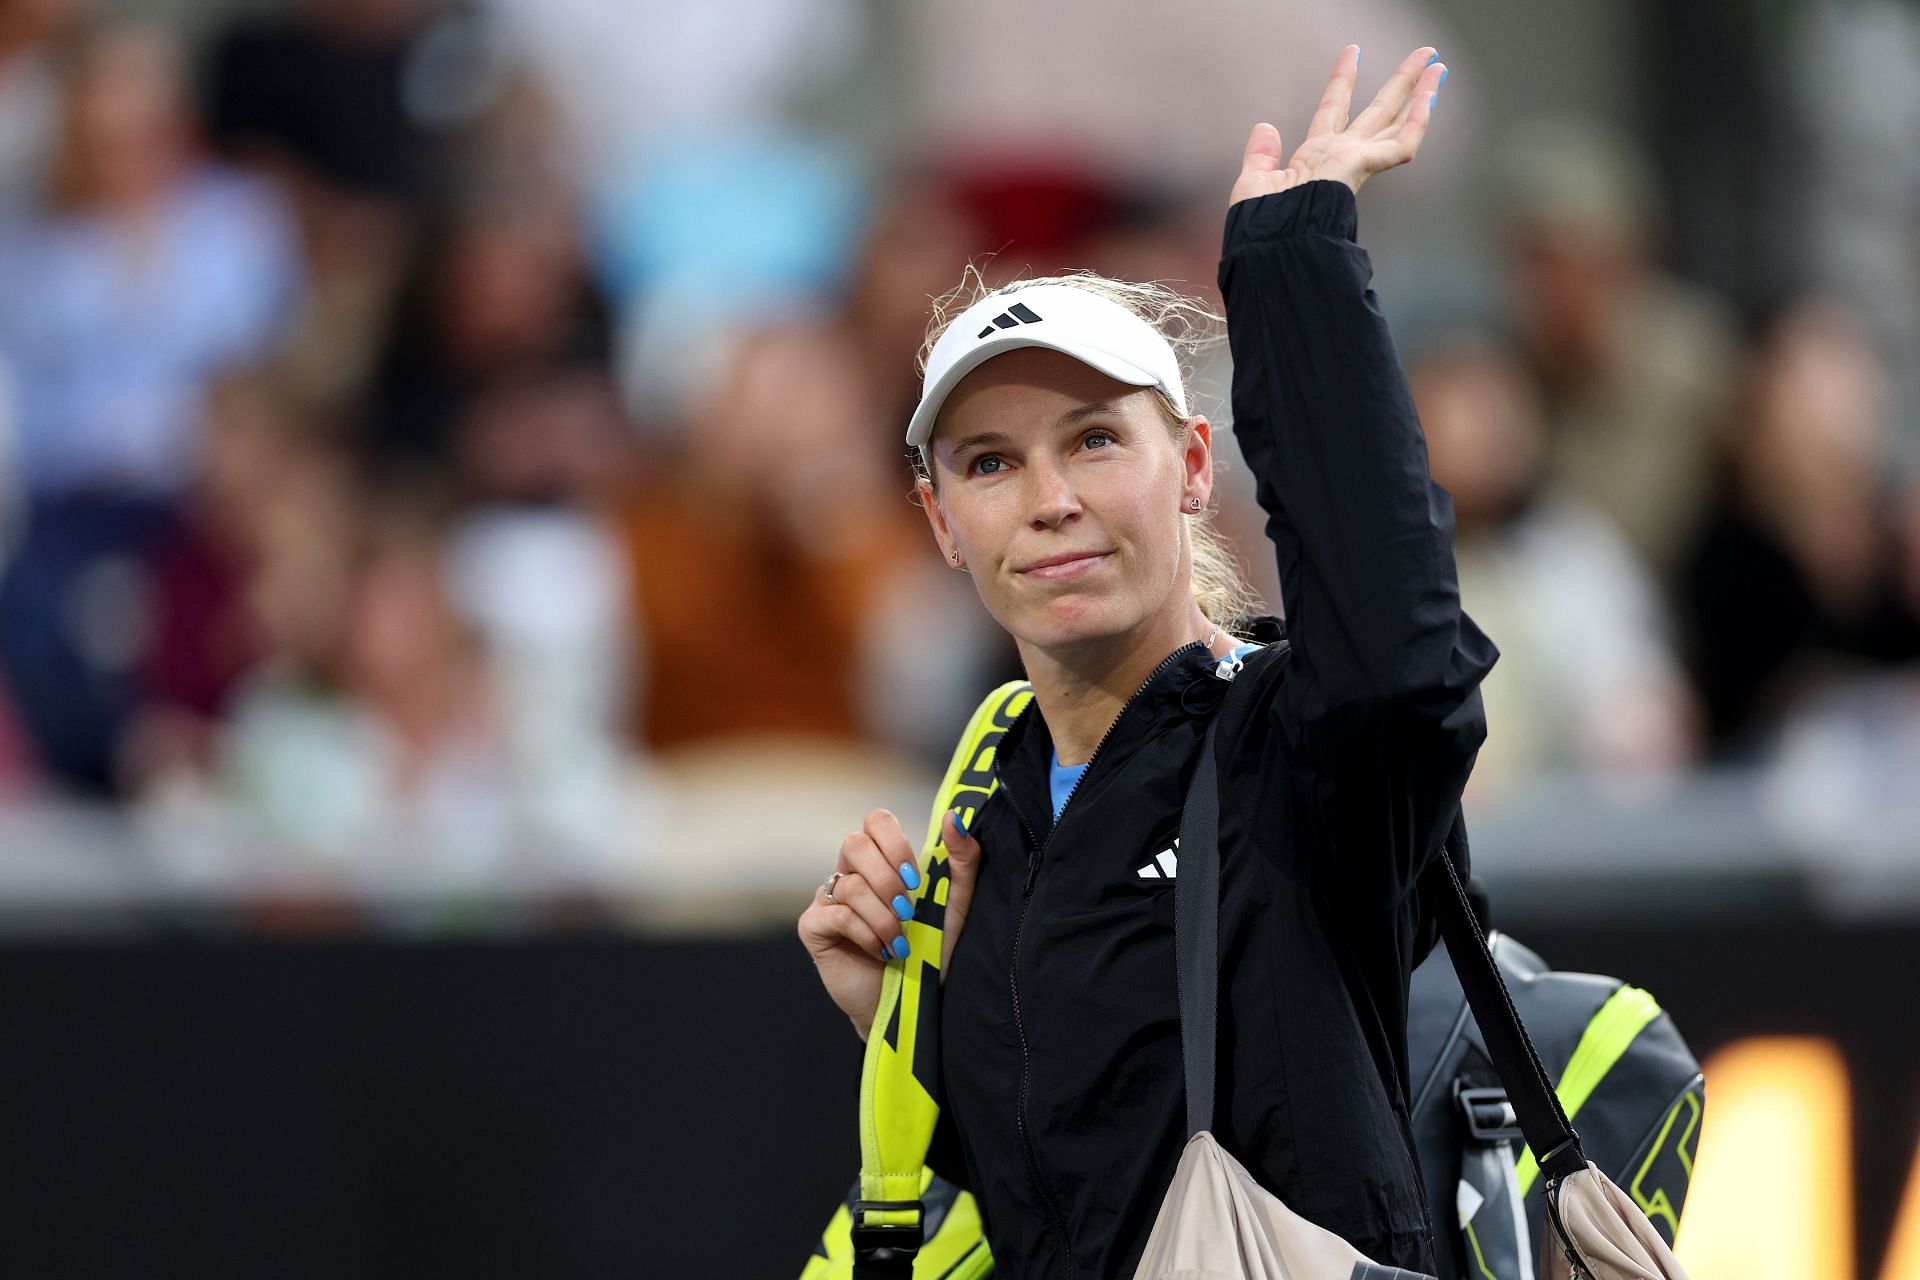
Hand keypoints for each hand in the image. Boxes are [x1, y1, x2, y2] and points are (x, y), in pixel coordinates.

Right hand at [797, 807, 983, 1040]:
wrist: (913, 1004)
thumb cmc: (933, 952)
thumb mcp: (955, 905)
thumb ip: (961, 860)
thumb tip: (953, 817)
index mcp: (882, 861)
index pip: (876, 820)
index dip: (895, 844)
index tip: (916, 879)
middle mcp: (850, 873)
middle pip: (854, 844)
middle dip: (888, 880)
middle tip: (908, 912)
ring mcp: (828, 899)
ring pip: (851, 886)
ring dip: (884, 919)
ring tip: (899, 944)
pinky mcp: (813, 927)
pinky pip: (837, 915)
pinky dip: (866, 935)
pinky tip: (880, 952)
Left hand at [1230, 45, 1446, 206]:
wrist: (1273, 241)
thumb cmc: (1262, 225)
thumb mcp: (1254, 181)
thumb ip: (1261, 154)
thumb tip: (1265, 126)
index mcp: (1315, 158)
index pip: (1333, 108)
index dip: (1343, 79)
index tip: (1353, 52)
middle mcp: (1341, 156)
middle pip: (1377, 110)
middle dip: (1400, 82)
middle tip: (1423, 55)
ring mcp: (1356, 162)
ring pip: (1397, 122)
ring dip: (1419, 92)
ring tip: (1438, 65)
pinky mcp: (1365, 168)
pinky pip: (1402, 142)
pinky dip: (1418, 119)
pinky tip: (1430, 95)